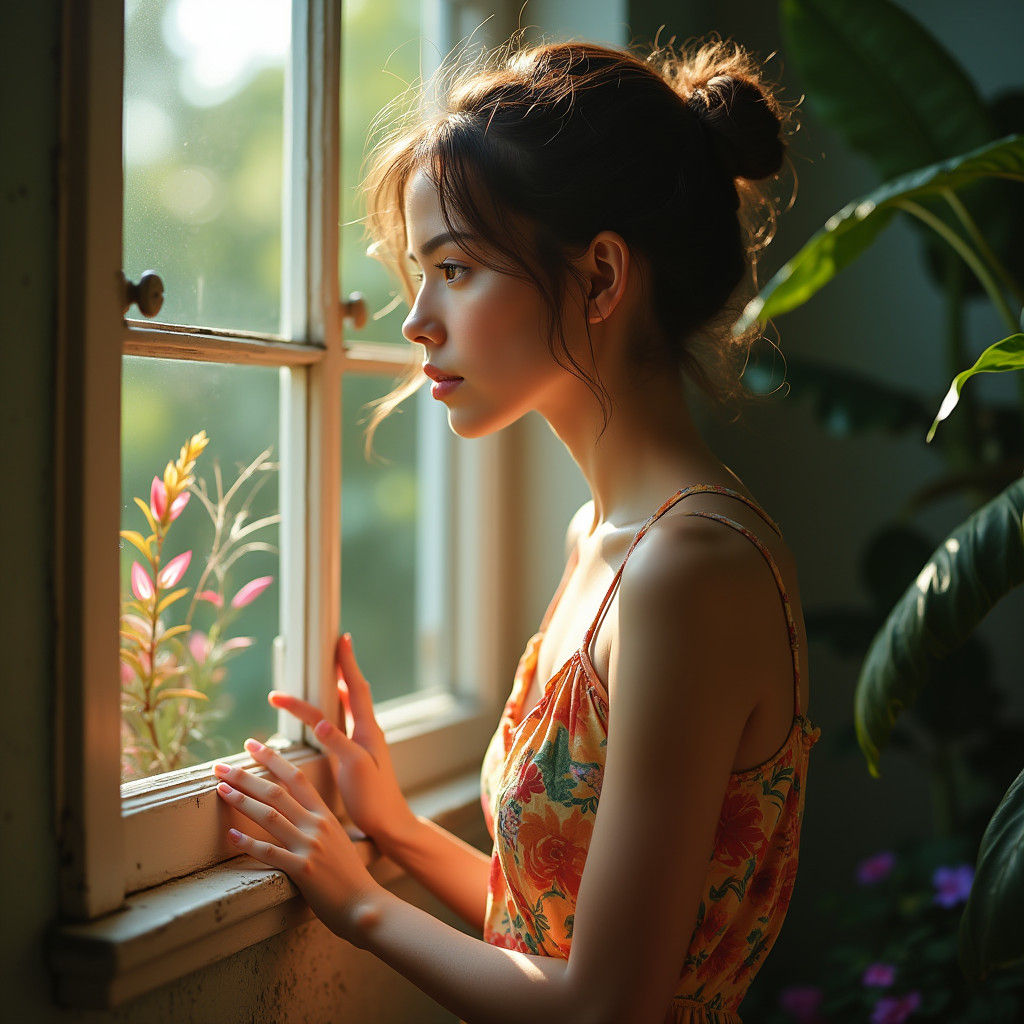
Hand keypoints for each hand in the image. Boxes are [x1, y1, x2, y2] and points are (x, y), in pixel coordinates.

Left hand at [214, 738, 378, 941]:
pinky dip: (249, 843)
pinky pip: (271, 852)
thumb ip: (318, 825)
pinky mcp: (303, 870)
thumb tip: (297, 815)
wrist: (364, 905)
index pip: (296, 778)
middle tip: (221, 766)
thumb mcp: (337, 840)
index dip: (273, 759)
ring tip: (221, 790)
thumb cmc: (349, 876)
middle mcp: (317, 825)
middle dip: (246, 776)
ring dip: (243, 801)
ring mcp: (310, 846)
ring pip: (271, 816)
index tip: (253, 746)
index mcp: (325, 814)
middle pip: (277, 792)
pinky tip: (231, 835)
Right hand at [267, 633, 416, 849]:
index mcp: (368, 730)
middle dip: (341, 668)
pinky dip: (334, 707)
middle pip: (353, 689)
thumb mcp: (355, 770)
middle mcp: (368, 730)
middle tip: (333, 645)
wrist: (389, 823)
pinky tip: (328, 710)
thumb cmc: (374, 799)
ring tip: (325, 670)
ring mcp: (364, 741)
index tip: (342, 638)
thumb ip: (338, 744)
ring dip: (337, 686)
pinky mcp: (357, 753)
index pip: (356, 687)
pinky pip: (344, 720)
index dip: (348, 663)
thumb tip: (319, 720)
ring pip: (349, 704)